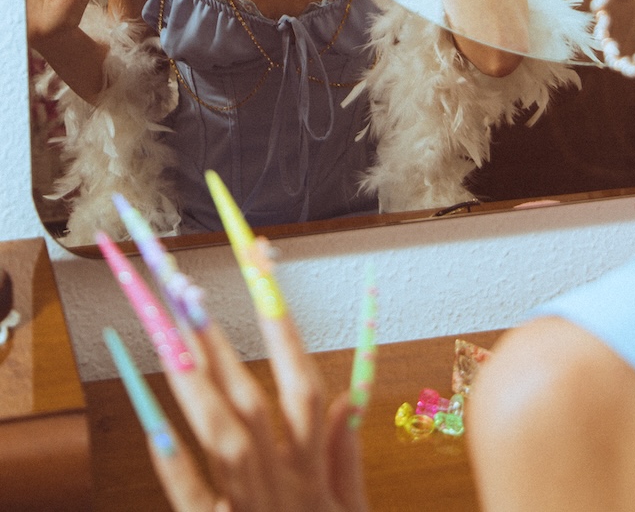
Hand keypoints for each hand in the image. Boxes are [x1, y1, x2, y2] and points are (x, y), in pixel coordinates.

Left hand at [149, 311, 367, 511]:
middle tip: (188, 294)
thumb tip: (348, 400)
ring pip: (221, 438)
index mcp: (311, 476)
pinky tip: (155, 427)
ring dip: (196, 385)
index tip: (263, 278)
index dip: (284, 331)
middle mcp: (278, 487)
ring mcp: (247, 510)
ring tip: (168, 339)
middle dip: (219, 346)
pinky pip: (194, 500)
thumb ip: (346, 459)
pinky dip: (174, 465)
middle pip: (249, 403)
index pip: (302, 388)